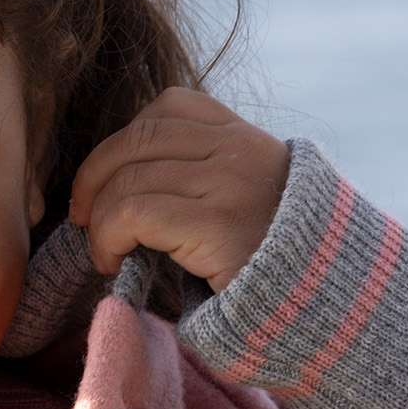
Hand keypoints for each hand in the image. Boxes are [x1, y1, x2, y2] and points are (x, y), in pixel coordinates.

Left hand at [68, 87, 289, 292]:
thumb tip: (119, 179)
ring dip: (97, 221)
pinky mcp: (218, 224)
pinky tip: (113, 261)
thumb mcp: (242, 198)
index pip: (169, 106)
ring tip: (105, 251)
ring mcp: (230, 183)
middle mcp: (239, 150)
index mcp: (244, 136)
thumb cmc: (269, 260)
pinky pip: (134, 214)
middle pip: (136, 139)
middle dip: (92, 178)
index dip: (123, 140)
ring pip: (126, 181)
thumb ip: (199, 174)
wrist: (325, 302)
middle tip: (81, 216)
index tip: (106, 180)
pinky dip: (107, 237)